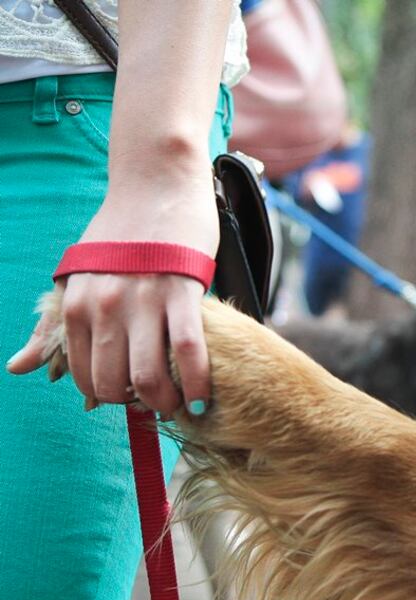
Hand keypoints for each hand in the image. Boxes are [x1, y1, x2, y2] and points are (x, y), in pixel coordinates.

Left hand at [7, 165, 218, 416]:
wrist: (156, 183)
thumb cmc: (120, 231)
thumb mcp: (77, 277)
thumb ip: (51, 325)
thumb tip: (17, 369)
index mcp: (75, 305)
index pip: (83, 375)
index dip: (109, 396)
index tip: (130, 396)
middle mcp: (104, 306)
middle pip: (116, 383)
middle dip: (137, 405)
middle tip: (157, 402)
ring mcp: (144, 300)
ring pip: (150, 376)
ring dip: (166, 403)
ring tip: (180, 405)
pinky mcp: (182, 292)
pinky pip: (189, 351)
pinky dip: (195, 383)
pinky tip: (201, 396)